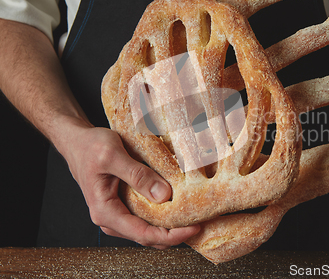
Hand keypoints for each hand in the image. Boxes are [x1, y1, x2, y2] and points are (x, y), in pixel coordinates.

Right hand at [61, 121, 199, 248]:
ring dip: (170, 227)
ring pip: (148, 230)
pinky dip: (163, 217)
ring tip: (194, 217)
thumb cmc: (90, 146)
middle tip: (201, 223)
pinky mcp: (123, 206)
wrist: (76, 141)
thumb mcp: (114, 156)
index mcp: (105, 211)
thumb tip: (164, 196)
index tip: (194, 227)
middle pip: (148, 237)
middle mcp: (110, 219)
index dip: (172, 235)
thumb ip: (137, 176)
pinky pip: (145, 218)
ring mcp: (117, 214)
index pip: (143, 235)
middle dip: (175, 234)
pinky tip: (179, 209)